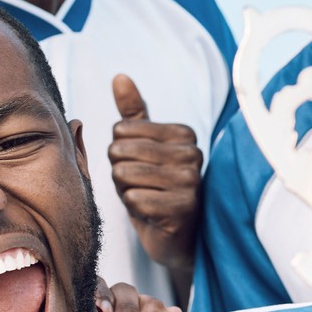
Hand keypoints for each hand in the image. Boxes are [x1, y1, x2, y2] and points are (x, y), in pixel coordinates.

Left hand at [108, 74, 204, 276]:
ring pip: (124, 174)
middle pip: (119, 151)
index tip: (141, 166)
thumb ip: (133, 111)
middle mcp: (193, 153)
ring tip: (145, 197)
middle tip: (140, 185)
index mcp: (184, 133)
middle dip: (118, 172)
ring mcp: (190, 181)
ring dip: (124, 190)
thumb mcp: (143, 146)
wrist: (173, 235)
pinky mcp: (183, 208)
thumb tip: (119, 76)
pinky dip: (133, 208)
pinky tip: (150, 213)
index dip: (119, 152)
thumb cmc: (155, 186)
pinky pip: (134, 199)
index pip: (121, 129)